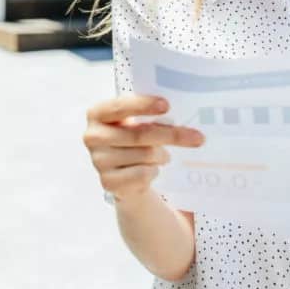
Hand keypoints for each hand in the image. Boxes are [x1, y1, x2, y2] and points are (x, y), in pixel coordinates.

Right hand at [83, 94, 205, 201]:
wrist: (123, 172)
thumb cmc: (133, 137)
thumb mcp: (134, 121)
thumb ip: (147, 114)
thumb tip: (180, 112)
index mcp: (97, 114)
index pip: (119, 107)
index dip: (143, 105)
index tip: (167, 105)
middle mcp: (92, 136)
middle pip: (139, 135)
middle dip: (171, 135)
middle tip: (197, 137)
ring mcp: (98, 161)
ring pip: (145, 155)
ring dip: (162, 155)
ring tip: (162, 155)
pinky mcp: (107, 182)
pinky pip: (143, 175)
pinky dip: (153, 171)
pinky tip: (150, 169)